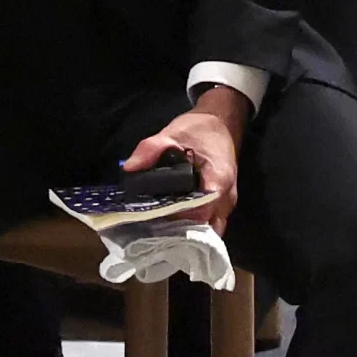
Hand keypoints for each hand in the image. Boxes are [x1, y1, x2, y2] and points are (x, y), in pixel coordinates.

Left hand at [122, 84, 252, 233]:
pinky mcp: (221, 205)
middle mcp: (227, 198)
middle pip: (206, 227)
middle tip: (152, 231)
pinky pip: (210, 223)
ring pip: (209, 229)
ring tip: (159, 231)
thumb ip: (151, 149)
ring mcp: (226, 204)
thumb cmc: (201, 129)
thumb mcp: (174, 133)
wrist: (222, 124)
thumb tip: (130, 167)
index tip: (155, 220)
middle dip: (181, 232)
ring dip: (187, 232)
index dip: (178, 220)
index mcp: (219, 180)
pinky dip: (193, 227)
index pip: (201, 212)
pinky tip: (171, 224)